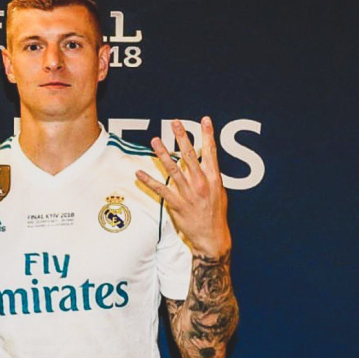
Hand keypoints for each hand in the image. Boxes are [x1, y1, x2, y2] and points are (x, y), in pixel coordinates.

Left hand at [136, 117, 230, 257]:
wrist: (212, 237)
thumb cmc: (215, 214)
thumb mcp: (219, 192)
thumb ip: (211, 176)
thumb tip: (206, 161)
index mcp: (213, 178)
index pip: (211, 152)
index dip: (207, 135)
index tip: (205, 120)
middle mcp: (201, 183)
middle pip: (190, 156)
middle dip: (182, 137)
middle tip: (175, 123)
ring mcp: (188, 193)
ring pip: (173, 169)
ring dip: (162, 153)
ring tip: (154, 140)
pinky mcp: (177, 204)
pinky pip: (161, 190)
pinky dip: (149, 181)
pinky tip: (139, 173)